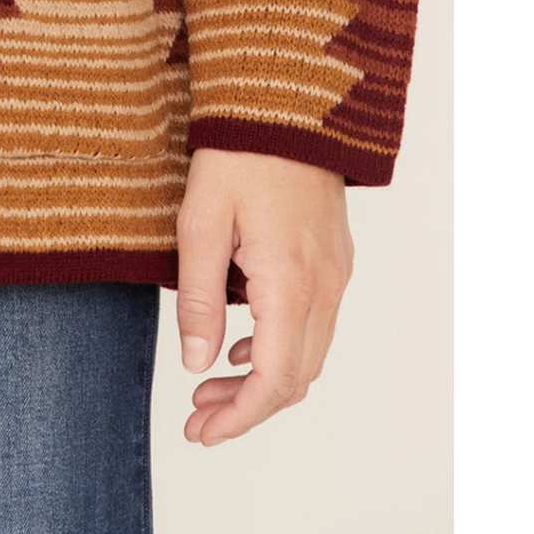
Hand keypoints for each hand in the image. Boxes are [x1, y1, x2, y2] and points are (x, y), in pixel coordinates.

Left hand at [175, 147, 352, 444]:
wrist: (285, 100)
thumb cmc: (238, 153)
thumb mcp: (200, 223)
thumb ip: (198, 298)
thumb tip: (197, 363)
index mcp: (291, 283)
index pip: (275, 381)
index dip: (240, 418)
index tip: (202, 432)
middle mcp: (325, 286)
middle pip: (296, 378)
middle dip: (247, 406)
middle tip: (197, 415)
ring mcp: (336, 271)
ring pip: (310, 353)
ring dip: (264, 377)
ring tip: (211, 382)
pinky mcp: (334, 256)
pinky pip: (316, 322)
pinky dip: (282, 345)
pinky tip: (243, 339)